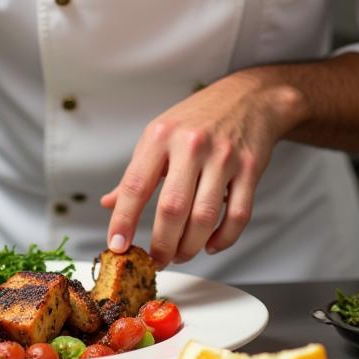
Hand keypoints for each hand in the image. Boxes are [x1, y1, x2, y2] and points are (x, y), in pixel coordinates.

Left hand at [101, 69, 306, 267]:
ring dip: (190, 246)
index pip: (135, 185)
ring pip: (205, 217)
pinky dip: (224, 239)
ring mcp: (223, 157)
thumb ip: (136, 172)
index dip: (123, 219)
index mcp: (160, 136)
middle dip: (162, 244)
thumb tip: (109, 203)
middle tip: (156, 260)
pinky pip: (238, 215)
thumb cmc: (197, 118)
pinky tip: (211, 245)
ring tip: (181, 254)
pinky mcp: (250, 168)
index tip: (117, 246)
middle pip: (173, 208)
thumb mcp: (158, 135)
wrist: (248, 98)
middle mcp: (191, 145)